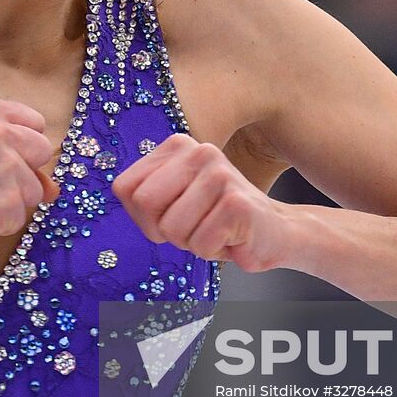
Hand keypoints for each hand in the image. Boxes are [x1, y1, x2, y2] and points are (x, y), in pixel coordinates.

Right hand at [0, 97, 60, 250]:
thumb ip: (12, 152)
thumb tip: (54, 189)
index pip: (35, 123)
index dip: (22, 144)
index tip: (0, 154)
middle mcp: (0, 134)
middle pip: (43, 151)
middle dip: (26, 168)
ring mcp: (8, 169)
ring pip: (35, 189)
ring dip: (11, 199)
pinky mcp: (9, 203)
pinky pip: (19, 217)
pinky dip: (0, 222)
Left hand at [111, 134, 279, 272]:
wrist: (275, 230)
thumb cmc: (216, 219)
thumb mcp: (174, 198)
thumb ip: (144, 192)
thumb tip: (122, 191)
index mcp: (178, 145)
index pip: (125, 188)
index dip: (141, 216)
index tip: (169, 215)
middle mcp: (199, 152)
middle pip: (144, 204)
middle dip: (163, 229)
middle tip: (193, 226)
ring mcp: (220, 175)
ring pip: (172, 229)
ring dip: (191, 242)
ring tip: (214, 230)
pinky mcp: (237, 204)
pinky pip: (200, 245)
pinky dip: (212, 251)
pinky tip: (231, 237)